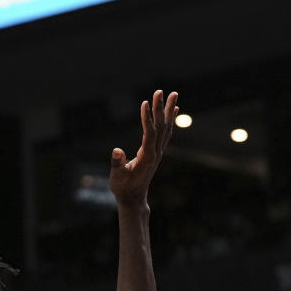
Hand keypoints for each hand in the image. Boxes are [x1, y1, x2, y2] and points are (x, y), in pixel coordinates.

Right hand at [109, 90, 178, 208]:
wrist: (133, 199)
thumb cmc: (122, 188)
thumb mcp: (117, 177)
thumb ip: (117, 164)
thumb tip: (117, 151)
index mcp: (146, 157)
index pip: (149, 133)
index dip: (147, 118)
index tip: (145, 103)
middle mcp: (156, 152)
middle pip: (161, 127)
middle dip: (161, 108)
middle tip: (161, 91)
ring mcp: (158, 152)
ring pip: (166, 128)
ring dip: (169, 111)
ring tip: (173, 94)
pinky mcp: (157, 152)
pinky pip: (166, 133)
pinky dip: (170, 120)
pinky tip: (174, 111)